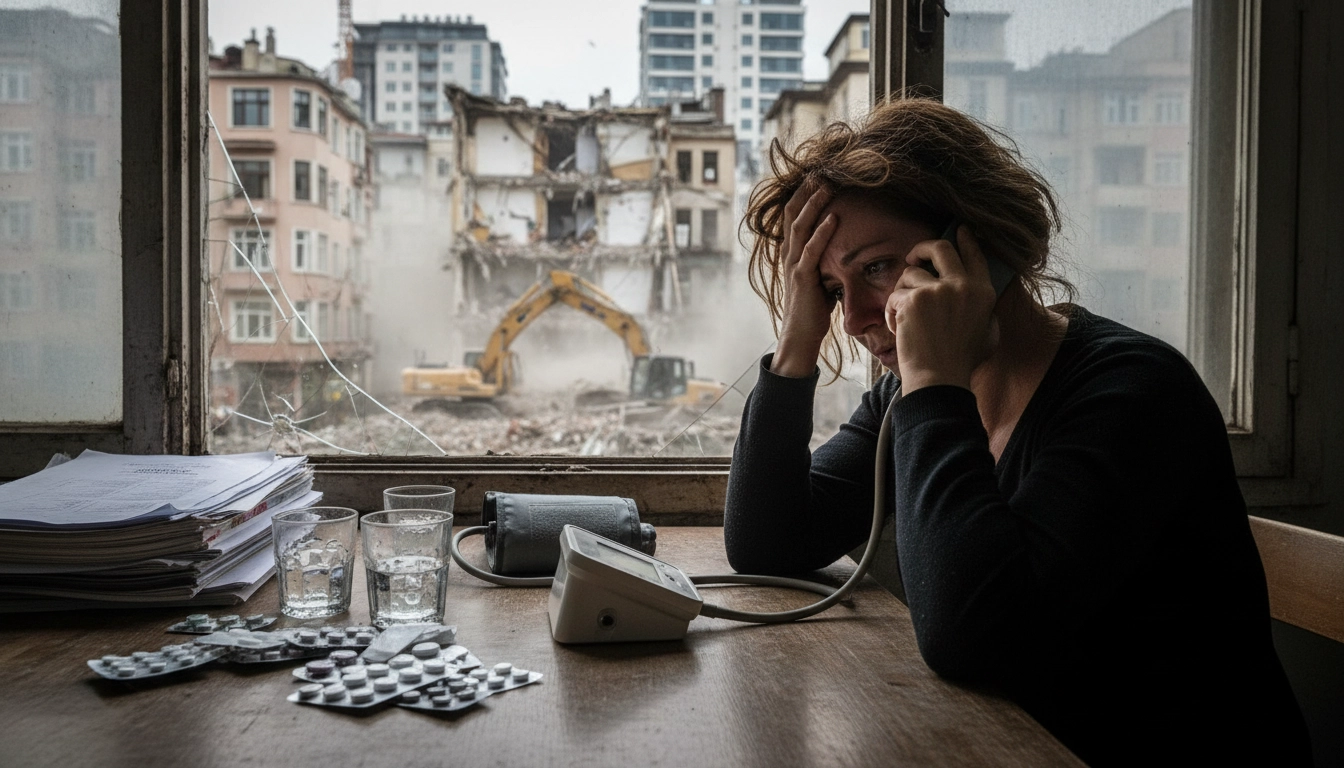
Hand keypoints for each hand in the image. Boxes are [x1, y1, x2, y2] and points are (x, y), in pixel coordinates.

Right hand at [770, 182, 839, 377]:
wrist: (800, 338)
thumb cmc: (812, 312)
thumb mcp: (819, 281)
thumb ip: (824, 263)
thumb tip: (841, 252)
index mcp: (792, 254)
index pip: (794, 217)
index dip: (804, 196)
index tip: (818, 177)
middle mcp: (789, 256)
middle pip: (793, 215)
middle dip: (806, 192)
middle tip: (821, 170)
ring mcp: (794, 266)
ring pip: (800, 228)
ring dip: (814, 205)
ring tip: (826, 186)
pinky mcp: (802, 279)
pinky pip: (811, 251)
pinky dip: (822, 233)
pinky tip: (833, 218)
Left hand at [886, 226, 999, 391]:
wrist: (940, 379)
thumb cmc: (962, 364)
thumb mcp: (988, 333)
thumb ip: (984, 310)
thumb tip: (978, 298)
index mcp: (983, 292)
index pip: (974, 254)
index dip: (965, 239)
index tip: (958, 229)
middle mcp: (962, 285)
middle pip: (940, 247)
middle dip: (922, 247)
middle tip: (913, 257)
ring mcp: (936, 290)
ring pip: (909, 275)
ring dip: (902, 293)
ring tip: (904, 317)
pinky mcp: (912, 299)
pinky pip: (895, 296)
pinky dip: (892, 312)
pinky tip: (898, 329)